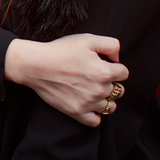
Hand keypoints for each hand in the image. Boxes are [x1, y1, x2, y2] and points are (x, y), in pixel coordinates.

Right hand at [4, 34, 128, 126]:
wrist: (35, 65)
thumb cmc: (59, 50)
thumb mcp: (87, 39)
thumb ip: (110, 45)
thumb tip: (118, 58)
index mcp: (104, 72)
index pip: (124, 73)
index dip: (115, 67)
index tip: (103, 64)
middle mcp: (99, 89)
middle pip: (119, 90)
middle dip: (111, 83)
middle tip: (95, 76)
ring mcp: (89, 103)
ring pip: (110, 106)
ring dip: (105, 99)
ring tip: (93, 90)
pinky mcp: (77, 112)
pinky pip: (96, 121)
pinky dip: (95, 114)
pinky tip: (88, 104)